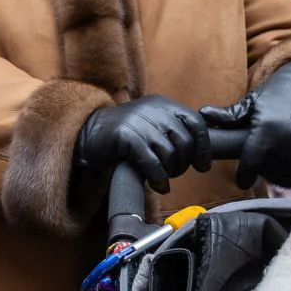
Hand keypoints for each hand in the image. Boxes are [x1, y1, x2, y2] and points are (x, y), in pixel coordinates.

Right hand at [73, 96, 209, 196]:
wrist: (87, 134)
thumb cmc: (124, 136)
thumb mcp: (151, 125)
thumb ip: (173, 132)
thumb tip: (201, 154)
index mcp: (162, 104)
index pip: (196, 123)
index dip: (203, 147)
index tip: (203, 166)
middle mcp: (153, 109)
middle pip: (184, 141)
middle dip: (184, 164)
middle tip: (175, 173)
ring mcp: (138, 121)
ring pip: (169, 153)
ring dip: (170, 172)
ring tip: (163, 178)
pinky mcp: (125, 137)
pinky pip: (152, 162)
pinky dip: (159, 178)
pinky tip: (159, 186)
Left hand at [201, 50, 290, 187]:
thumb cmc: (278, 90)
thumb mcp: (252, 100)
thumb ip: (228, 115)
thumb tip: (203, 115)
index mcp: (265, 128)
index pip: (250, 164)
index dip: (244, 175)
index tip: (243, 178)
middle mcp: (287, 138)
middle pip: (269, 169)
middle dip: (263, 166)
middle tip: (263, 154)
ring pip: (289, 171)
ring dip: (282, 167)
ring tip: (280, 149)